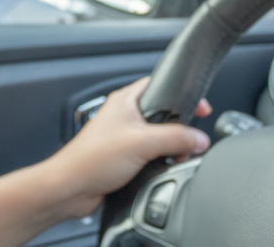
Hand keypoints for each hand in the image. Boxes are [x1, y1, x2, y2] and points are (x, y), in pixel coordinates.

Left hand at [41, 77, 211, 219]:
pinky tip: (163, 168)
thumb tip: (199, 138)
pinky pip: (151, 154)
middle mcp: (124, 116)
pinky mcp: (124, 157)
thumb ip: (175, 138)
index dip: (183, 95)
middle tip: (191, 140)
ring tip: (177, 157)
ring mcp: (124, 137)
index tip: (201, 108)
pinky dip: (161, 160)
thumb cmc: (92, 159)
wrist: (72, 188)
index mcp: (125, 100)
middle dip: (180, 128)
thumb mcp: (142, 143)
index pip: (160, 86)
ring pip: (159, 137)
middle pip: (164, 115)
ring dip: (171, 147)